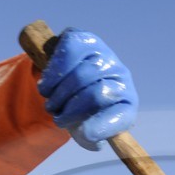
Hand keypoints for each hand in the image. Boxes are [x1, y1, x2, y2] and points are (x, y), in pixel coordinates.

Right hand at [38, 29, 136, 149]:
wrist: (68, 83)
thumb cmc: (80, 112)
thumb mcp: (87, 130)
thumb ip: (88, 136)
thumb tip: (86, 133)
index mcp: (126, 103)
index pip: (120, 114)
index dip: (101, 126)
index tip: (82, 134)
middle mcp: (121, 76)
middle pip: (97, 94)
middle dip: (71, 110)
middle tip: (57, 118)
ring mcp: (104, 54)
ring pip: (81, 75)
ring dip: (59, 94)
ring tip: (51, 103)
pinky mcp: (84, 39)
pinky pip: (69, 51)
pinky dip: (54, 72)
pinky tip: (47, 85)